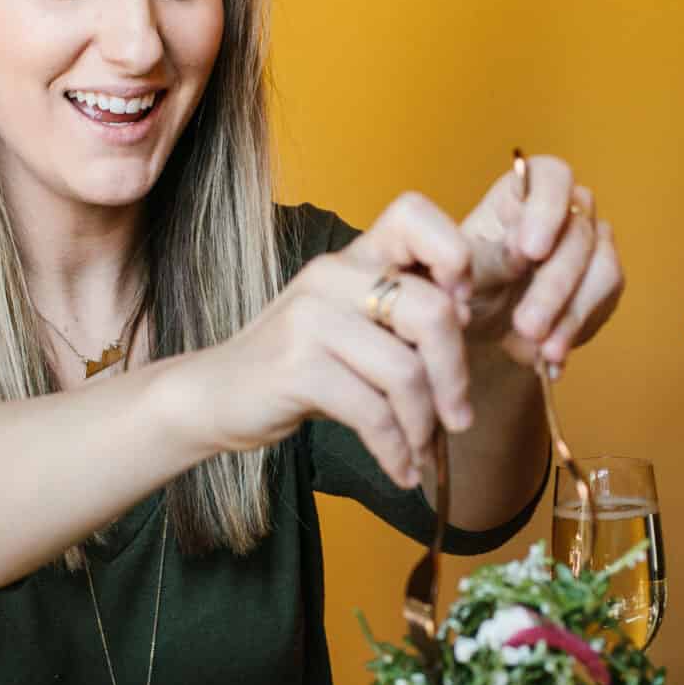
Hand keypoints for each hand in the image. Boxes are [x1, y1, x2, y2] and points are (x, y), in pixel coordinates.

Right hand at [185, 193, 479, 488]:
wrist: (215, 395)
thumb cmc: (299, 363)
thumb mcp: (353, 325)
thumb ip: (403, 317)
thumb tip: (468, 318)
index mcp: (354, 257)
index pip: (413, 214)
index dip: (453, 255)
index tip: (462, 311)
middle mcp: (332, 275)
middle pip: (431, 310)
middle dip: (455, 375)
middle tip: (459, 418)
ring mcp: (311, 319)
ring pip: (405, 371)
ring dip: (424, 425)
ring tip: (421, 451)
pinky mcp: (297, 366)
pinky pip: (372, 413)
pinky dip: (395, 450)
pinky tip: (400, 469)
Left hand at [458, 154, 622, 368]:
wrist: (478, 330)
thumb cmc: (461, 289)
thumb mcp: (459, 275)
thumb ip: (488, 259)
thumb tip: (521, 255)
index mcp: (522, 193)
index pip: (552, 176)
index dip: (547, 208)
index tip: (530, 251)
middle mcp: (564, 211)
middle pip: (578, 232)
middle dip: (554, 285)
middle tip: (528, 326)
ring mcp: (590, 246)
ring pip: (603, 268)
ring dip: (572, 314)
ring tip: (541, 350)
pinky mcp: (603, 283)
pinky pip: (605, 302)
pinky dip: (577, 331)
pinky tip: (550, 358)